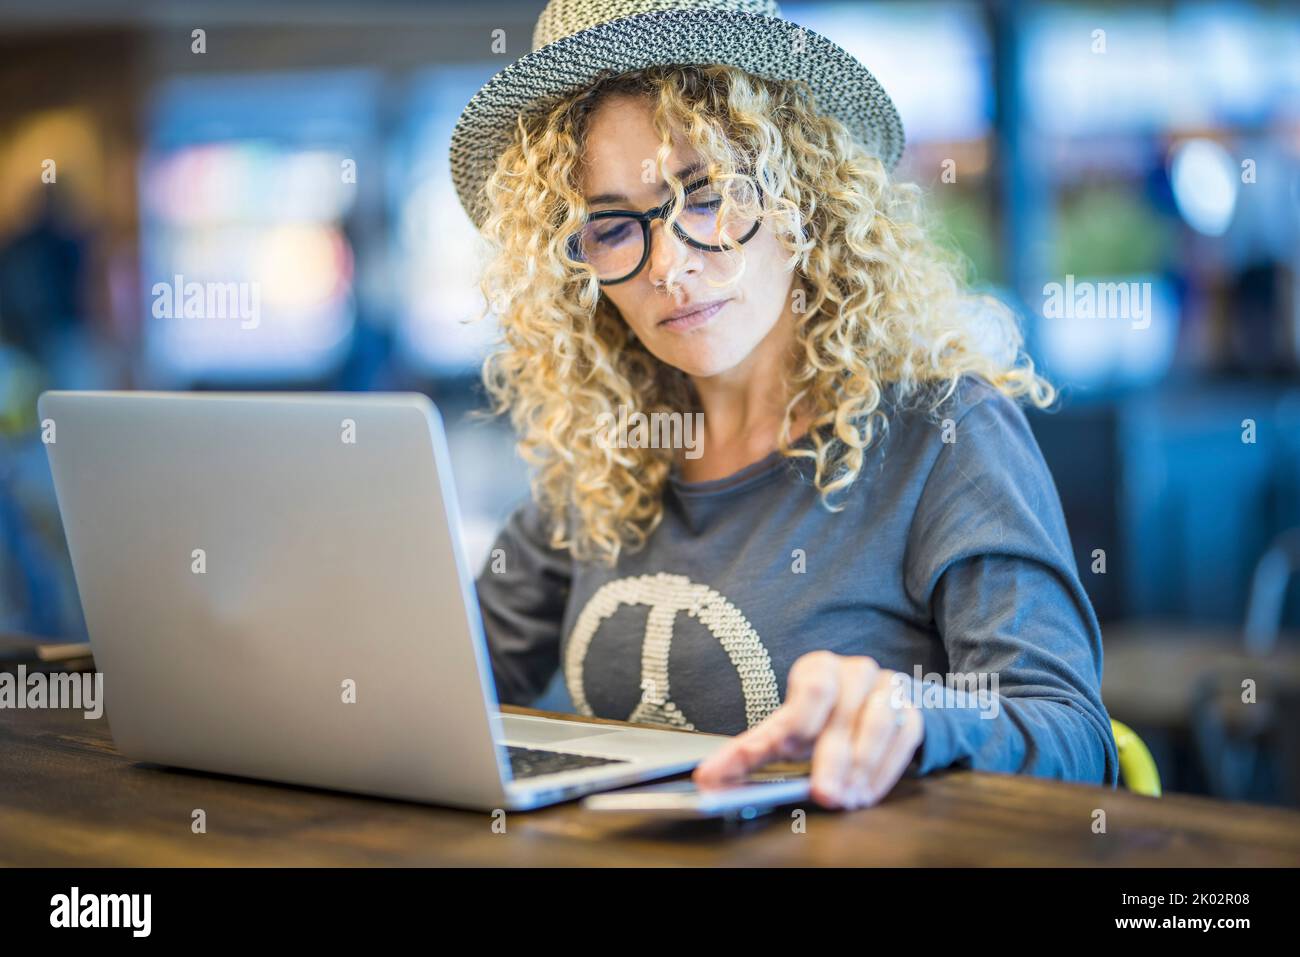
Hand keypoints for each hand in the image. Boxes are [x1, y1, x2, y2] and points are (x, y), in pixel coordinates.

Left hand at [692, 651, 923, 809]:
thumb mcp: (787, 729)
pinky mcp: (910, 711)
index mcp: (818, 667)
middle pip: (840, 714)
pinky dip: (885, 771)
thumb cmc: (821, 720)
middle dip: (830, 759)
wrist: (875, 707)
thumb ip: (751, 751)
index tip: (768, 756)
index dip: (793, 726)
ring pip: (876, 724)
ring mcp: (887, 688)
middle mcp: (855, 670)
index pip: (807, 692)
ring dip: (860, 767)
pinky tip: (867, 792)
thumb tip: (709, 777)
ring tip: (846, 798)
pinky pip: (903, 738)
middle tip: (823, 794)